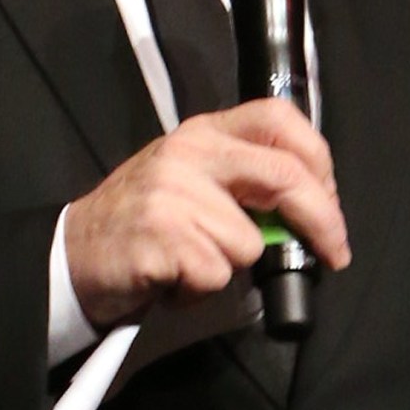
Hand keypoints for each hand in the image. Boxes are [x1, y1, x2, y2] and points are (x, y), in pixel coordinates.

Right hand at [64, 98, 353, 328]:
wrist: (73, 254)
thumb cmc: (142, 221)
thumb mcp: (191, 179)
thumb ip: (244, 180)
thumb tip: (311, 212)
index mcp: (204, 131)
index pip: (280, 119)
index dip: (319, 161)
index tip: (330, 202)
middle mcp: (189, 151)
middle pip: (285, 176)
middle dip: (323, 222)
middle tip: (335, 254)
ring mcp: (172, 191)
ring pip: (251, 240)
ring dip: (232, 266)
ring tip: (193, 262)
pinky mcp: (160, 234)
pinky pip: (217, 273)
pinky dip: (201, 289)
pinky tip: (174, 279)